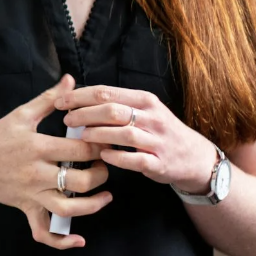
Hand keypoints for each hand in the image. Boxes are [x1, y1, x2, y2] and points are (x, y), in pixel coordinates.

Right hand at [0, 74, 111, 248]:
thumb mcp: (20, 115)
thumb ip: (49, 99)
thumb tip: (70, 80)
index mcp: (36, 147)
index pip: (80, 150)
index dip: (100, 146)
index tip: (108, 140)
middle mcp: (36, 174)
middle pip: (81, 181)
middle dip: (101, 173)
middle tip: (105, 164)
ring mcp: (31, 195)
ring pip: (69, 209)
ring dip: (93, 205)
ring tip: (105, 194)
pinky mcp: (26, 209)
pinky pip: (44, 232)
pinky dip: (62, 241)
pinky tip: (79, 239)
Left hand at [57, 85, 218, 192]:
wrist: (194, 157)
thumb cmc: (159, 131)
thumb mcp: (143, 110)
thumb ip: (116, 103)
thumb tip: (77, 97)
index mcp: (144, 100)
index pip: (107, 93)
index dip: (80, 96)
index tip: (60, 101)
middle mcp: (152, 117)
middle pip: (112, 110)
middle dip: (85, 114)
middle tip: (67, 119)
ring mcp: (157, 141)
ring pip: (124, 133)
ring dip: (98, 134)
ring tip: (81, 136)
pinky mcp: (159, 163)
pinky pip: (135, 159)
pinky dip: (117, 157)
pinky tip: (102, 155)